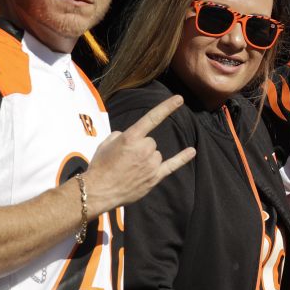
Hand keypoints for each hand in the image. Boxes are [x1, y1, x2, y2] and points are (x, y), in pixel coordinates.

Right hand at [85, 95, 195, 215]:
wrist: (98, 190)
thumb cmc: (100, 166)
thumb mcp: (106, 143)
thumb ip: (122, 135)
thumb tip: (131, 138)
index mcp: (131, 137)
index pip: (152, 118)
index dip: (166, 107)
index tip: (179, 99)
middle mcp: (144, 149)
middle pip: (151, 142)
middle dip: (140, 147)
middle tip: (126, 159)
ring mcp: (151, 164)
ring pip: (156, 154)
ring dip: (147, 158)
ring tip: (131, 168)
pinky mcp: (154, 177)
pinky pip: (172, 165)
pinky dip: (182, 158)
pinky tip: (192, 151)